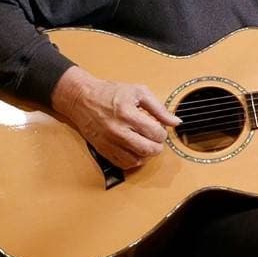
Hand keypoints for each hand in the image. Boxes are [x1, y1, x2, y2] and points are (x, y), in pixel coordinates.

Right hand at [51, 66, 181, 168]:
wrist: (82, 98)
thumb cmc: (110, 93)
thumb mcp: (138, 92)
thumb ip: (159, 108)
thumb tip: (176, 122)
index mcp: (127, 114)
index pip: (156, 133)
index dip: (162, 132)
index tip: (158, 127)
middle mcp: (118, 131)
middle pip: (148, 149)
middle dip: (158, 145)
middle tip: (155, 138)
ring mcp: (109, 142)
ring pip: (137, 160)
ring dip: (146, 154)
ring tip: (145, 143)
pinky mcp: (103, 150)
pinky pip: (123, 164)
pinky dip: (133, 160)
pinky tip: (134, 149)